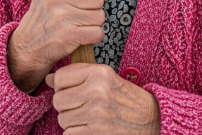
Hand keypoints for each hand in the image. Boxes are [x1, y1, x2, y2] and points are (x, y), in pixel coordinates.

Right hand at [7, 0, 104, 91]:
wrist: (28, 45)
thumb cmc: (45, 15)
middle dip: (94, 7)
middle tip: (79, 12)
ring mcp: (60, 16)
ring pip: (100, 16)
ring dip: (93, 23)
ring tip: (77, 24)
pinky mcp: (68, 35)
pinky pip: (98, 32)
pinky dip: (93, 36)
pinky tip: (80, 35)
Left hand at [45, 63, 160, 133]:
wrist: (152, 118)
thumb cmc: (126, 98)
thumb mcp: (105, 78)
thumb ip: (77, 75)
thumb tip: (49, 79)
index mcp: (99, 73)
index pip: (60, 77)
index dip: (61, 86)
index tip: (70, 91)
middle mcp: (97, 90)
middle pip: (58, 99)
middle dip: (66, 106)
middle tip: (80, 107)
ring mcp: (96, 112)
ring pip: (62, 118)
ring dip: (71, 121)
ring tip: (87, 118)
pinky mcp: (97, 131)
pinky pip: (69, 133)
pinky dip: (76, 133)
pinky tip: (89, 128)